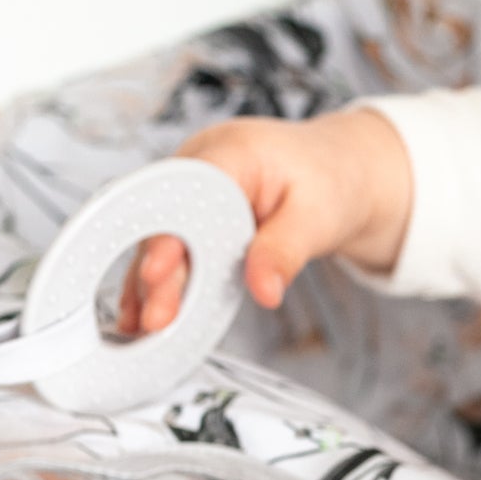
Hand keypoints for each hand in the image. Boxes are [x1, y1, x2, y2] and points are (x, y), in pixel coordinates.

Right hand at [118, 108, 414, 334]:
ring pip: (160, 238)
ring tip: (141, 328)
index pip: (186, 192)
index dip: (168, 232)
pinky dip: (162, 282)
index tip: (158, 272)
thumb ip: (285, 252)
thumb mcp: (318, 217)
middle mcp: (200, 165)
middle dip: (156, 273)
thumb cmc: (329, 181)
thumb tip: (263, 292)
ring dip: (148, 284)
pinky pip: (172, 248)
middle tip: (156, 318)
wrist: (339, 170)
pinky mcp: (194, 213)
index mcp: (232, 151)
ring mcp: (191, 189)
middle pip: (167, 220)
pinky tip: (145, 315)